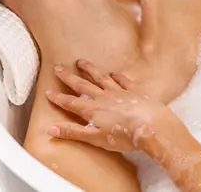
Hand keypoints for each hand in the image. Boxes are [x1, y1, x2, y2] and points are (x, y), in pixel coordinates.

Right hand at [45, 59, 180, 152]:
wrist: (153, 127)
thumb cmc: (125, 136)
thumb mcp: (96, 138)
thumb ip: (74, 133)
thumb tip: (51, 129)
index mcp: (93, 109)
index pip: (71, 103)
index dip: (58, 98)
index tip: (47, 91)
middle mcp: (104, 97)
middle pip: (83, 85)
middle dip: (69, 77)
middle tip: (58, 67)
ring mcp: (120, 92)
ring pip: (102, 78)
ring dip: (90, 70)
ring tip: (81, 62)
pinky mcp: (135, 91)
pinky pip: (123, 80)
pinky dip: (117, 76)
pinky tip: (114, 73)